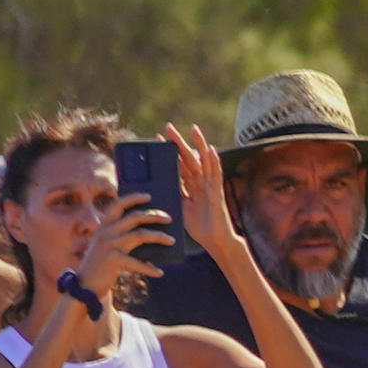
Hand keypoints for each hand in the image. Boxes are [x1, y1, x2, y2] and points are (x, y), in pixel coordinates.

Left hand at [169, 126, 235, 260]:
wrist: (214, 241)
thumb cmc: (197, 228)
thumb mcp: (177, 209)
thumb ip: (169, 196)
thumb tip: (151, 190)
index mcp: (188, 187)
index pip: (176, 164)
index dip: (167, 152)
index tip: (156, 140)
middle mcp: (199, 183)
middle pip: (188, 158)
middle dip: (178, 142)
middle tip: (168, 126)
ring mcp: (209, 186)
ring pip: (202, 161)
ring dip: (198, 144)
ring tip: (193, 128)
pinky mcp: (216, 192)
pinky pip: (215, 174)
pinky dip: (213, 162)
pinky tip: (210, 150)